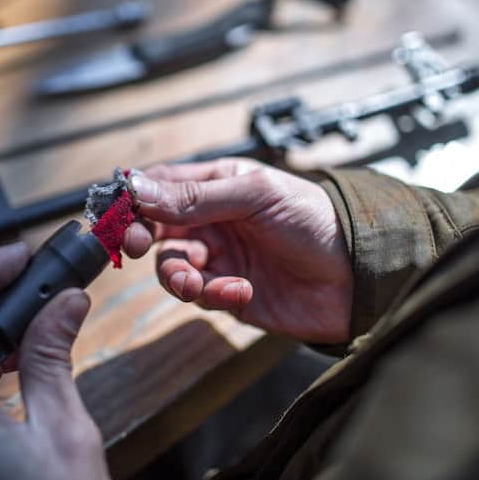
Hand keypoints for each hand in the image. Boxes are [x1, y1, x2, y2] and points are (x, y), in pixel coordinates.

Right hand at [124, 158, 352, 343]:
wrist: (359, 275)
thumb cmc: (316, 220)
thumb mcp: (255, 195)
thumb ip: (195, 196)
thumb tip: (137, 189)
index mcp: (217, 184)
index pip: (160, 186)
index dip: (135, 199)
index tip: (119, 214)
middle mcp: (213, 220)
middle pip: (157, 229)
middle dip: (146, 240)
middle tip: (142, 247)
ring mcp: (221, 257)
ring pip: (172, 267)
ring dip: (178, 275)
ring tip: (200, 281)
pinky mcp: (229, 293)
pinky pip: (202, 295)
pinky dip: (214, 294)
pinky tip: (243, 290)